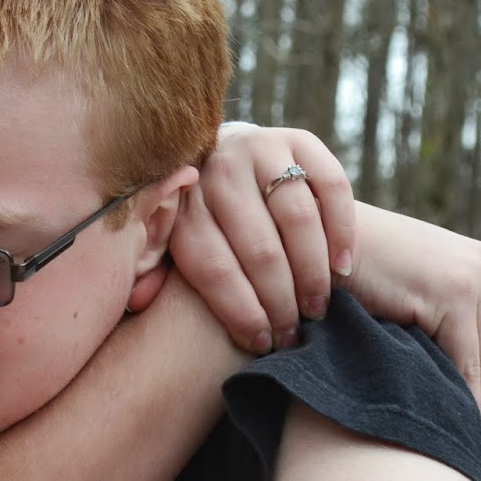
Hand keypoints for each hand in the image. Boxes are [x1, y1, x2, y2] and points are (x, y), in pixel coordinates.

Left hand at [170, 124, 356, 352]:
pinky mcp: (298, 138)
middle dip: (280, 300)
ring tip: (317, 308)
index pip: (212, 267)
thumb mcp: (174, 245)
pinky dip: (341, 230)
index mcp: (183, 205)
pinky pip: (331, 187)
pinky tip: (343, 267)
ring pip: (296, 218)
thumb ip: (159, 271)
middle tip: (294, 332)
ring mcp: (259, 148)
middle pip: (258, 247)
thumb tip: (137, 299)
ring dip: (312, 271)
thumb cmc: (207, 227)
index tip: (262, 341)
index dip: (240, 311)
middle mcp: (217, 171)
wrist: (236, 166)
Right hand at [343, 202, 480, 441]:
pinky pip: (464, 360)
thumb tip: (426, 376)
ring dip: (476, 407)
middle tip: (476, 447)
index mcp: (470, 262)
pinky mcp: (453, 292)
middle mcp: (480, 265)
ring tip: (462, 447)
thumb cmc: (331, 273)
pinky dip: (459, 397)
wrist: (305, 242)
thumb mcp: (388, 294)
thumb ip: (412, 319)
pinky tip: (447, 426)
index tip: (475, 426)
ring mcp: (470, 276)